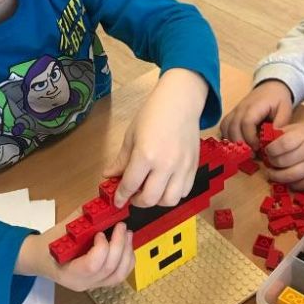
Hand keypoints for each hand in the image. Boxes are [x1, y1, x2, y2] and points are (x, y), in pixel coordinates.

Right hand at [16, 219, 134, 290]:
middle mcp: (83, 283)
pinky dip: (127, 260)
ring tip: (127, 234)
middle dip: (120, 245)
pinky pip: (120, 275)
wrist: (40, 258)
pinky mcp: (100, 282)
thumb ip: (84, 219)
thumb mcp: (62, 229)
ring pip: (118, 275)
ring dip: (127, 253)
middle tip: (121, 226)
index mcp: (69, 272)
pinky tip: (127, 245)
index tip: (100, 233)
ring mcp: (93, 285)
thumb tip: (106, 205)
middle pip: (109, 269)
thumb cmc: (50, 243)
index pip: (92, 266)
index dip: (102, 248)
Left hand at [103, 68, 207, 208]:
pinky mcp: (194, 166)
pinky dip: (174, 193)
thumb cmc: (154, 114)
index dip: (121, 196)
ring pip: (170, 200)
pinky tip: (166, 184)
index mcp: (146, 155)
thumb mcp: (131, 135)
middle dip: (137, 202)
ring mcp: (182, 167)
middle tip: (133, 196)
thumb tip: (109, 175)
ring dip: (157, 201)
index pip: (130, 185)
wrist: (180, 102)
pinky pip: (185, 191)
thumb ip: (122, 159)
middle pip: (150, 199)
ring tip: (151, 191)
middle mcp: (165, 164)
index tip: (118, 201)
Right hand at [220, 80, 293, 149]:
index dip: (250, 138)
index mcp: (255, 106)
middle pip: (233, 127)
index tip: (259, 148)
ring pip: (225, 128)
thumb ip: (280, 124)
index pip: (246, 123)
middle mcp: (241, 108)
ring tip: (244, 152)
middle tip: (251, 155)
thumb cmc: (278, 98)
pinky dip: (227, 137)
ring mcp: (235, 111)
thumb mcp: (285, 110)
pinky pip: (224, 126)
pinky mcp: (232, 114)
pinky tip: (237, 145)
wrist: (271, 86)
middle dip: (241, 144)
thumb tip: (273, 140)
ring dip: (233, 142)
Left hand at [264, 121, 303, 189]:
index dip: (270, 149)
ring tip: (272, 174)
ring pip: (288, 177)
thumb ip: (289, 131)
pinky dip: (290, 184)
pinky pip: (299, 186)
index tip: (268, 150)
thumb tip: (270, 138)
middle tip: (269, 161)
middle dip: (271, 163)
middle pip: (281, 162)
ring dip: (275, 177)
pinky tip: (288, 179)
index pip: (280, 145)